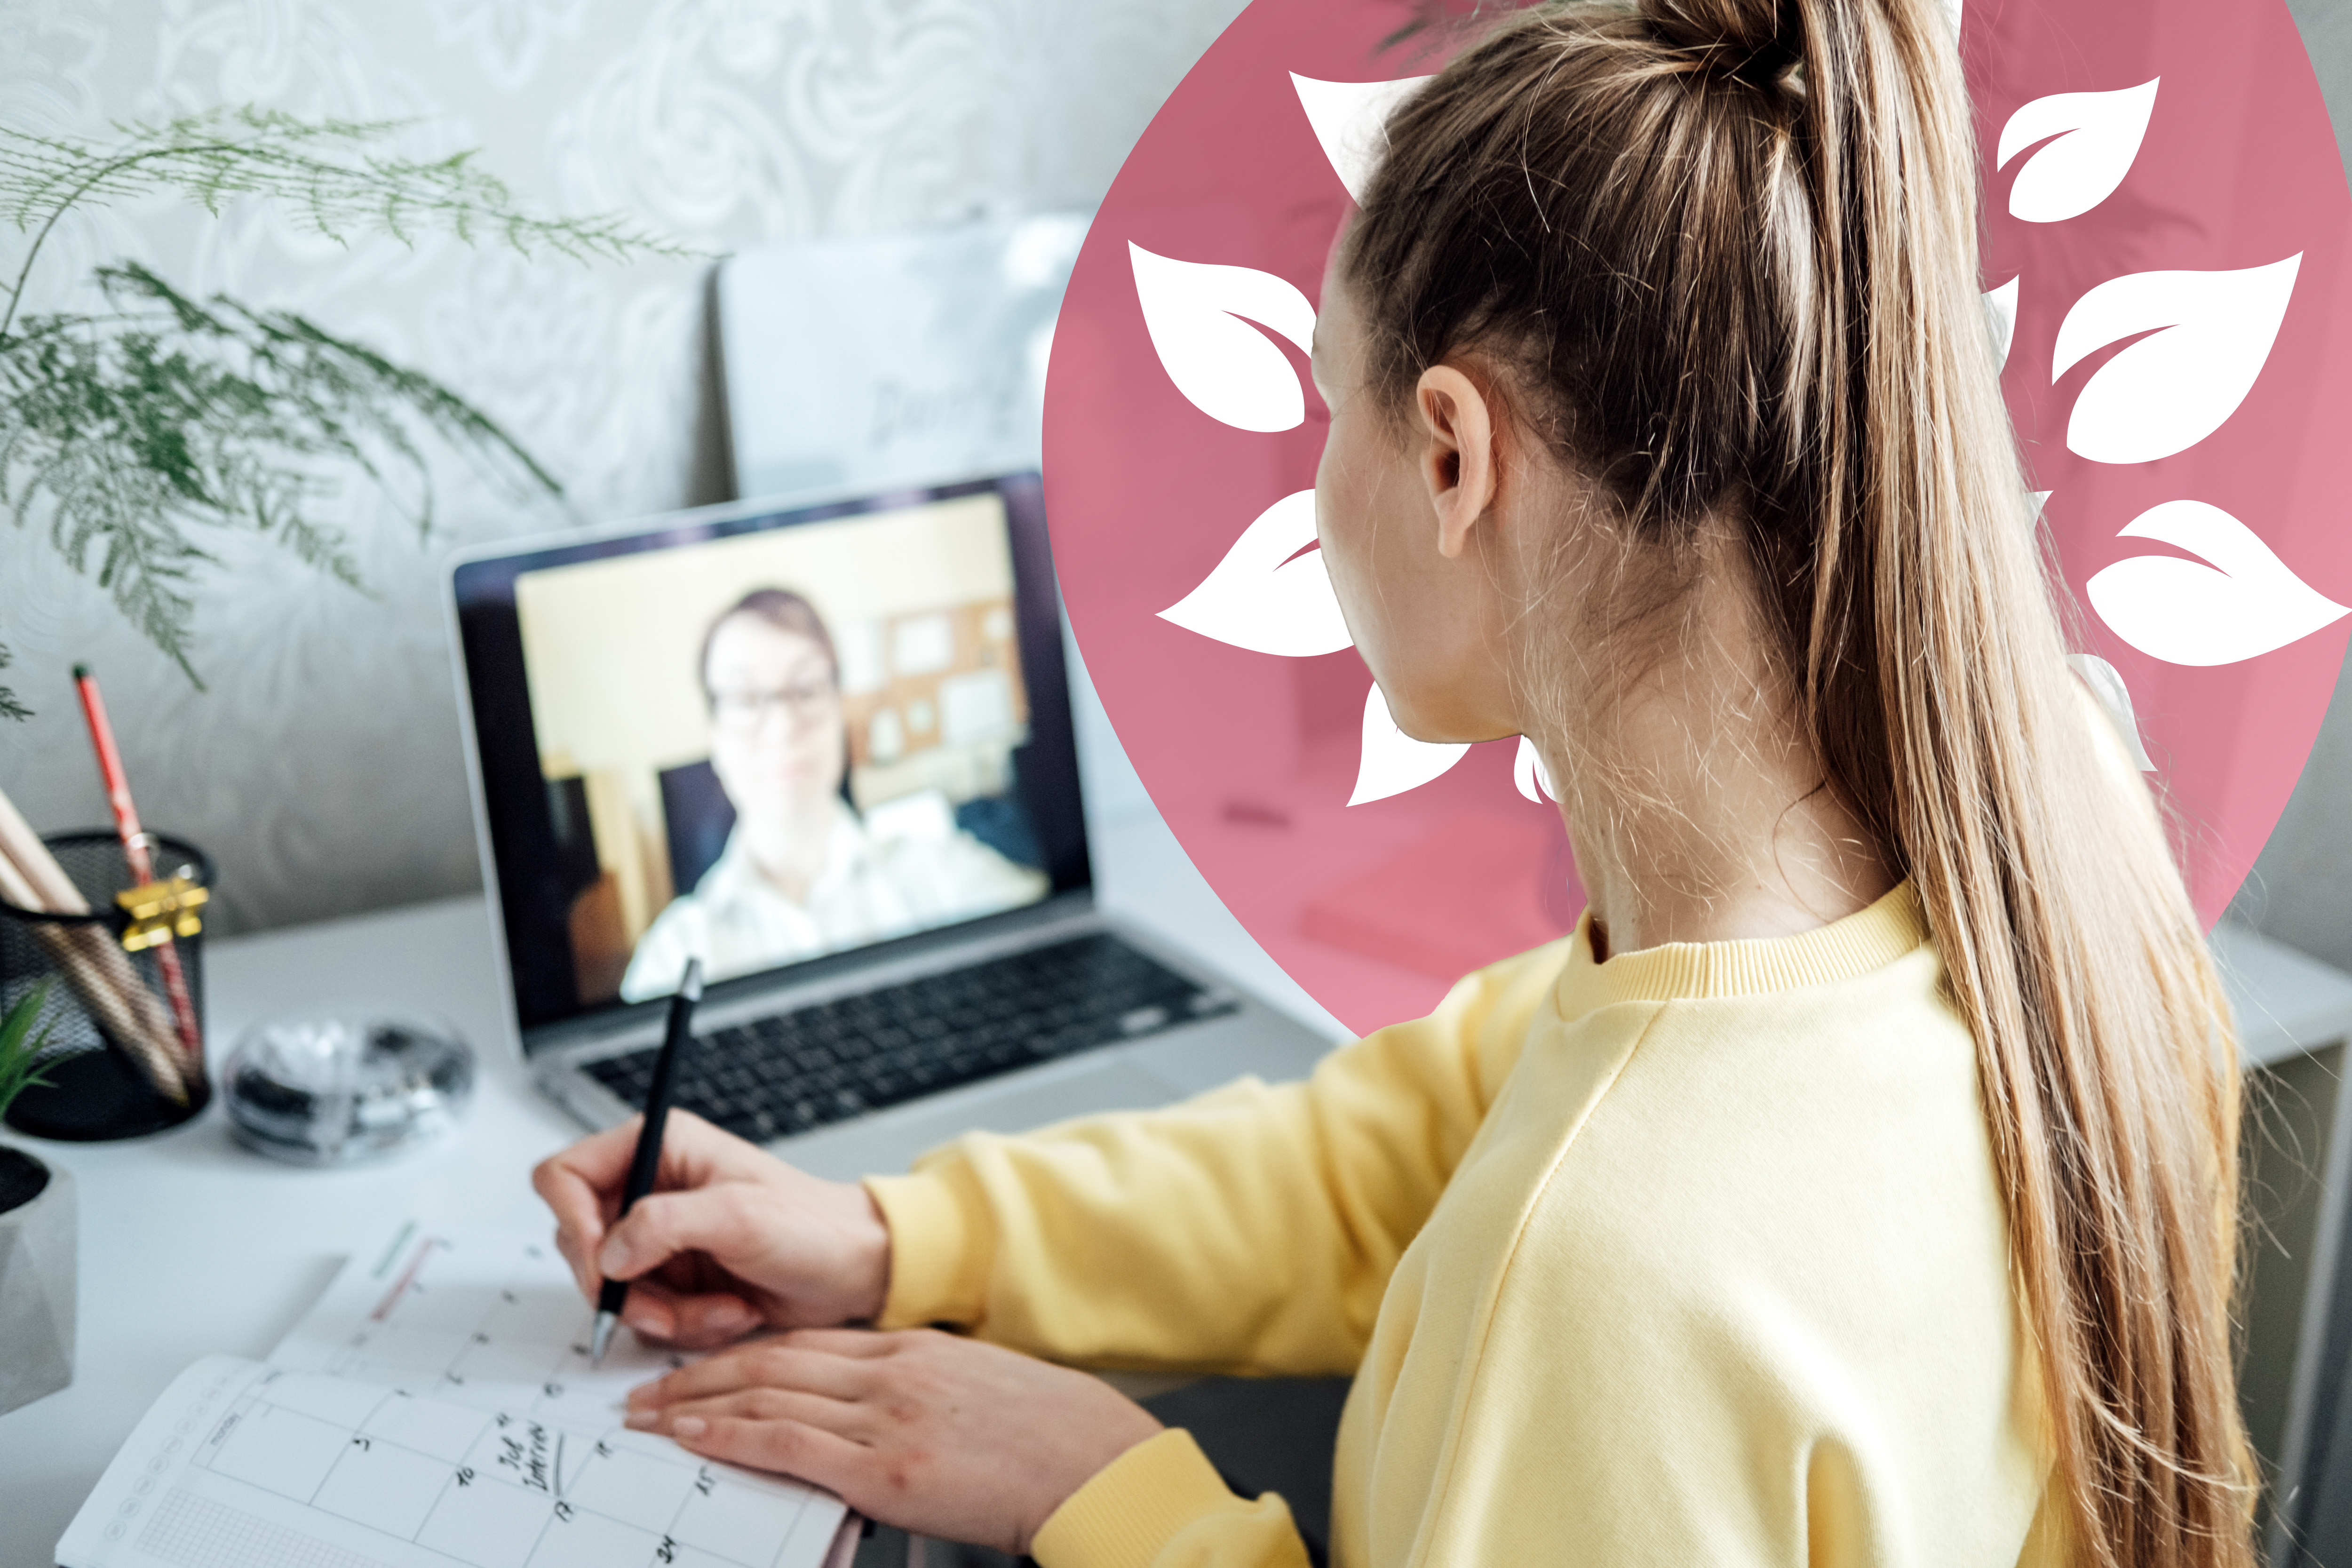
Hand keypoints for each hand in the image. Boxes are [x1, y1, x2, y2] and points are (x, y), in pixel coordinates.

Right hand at [531, 1110, 890, 1347]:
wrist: (854, 1269)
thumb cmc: (812, 1225)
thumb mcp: (741, 1214)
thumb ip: (665, 1224)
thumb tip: (607, 1253)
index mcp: (659, 1147)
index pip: (565, 1176)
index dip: (572, 1223)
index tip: (604, 1268)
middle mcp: (650, 1188)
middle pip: (580, 1244)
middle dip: (626, 1289)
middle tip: (670, 1309)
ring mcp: (657, 1237)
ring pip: (612, 1290)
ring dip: (665, 1313)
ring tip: (724, 1309)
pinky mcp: (672, 1277)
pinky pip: (644, 1314)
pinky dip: (685, 1324)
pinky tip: (731, 1312)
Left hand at [622, 1327, 1164, 1556]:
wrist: (1091, 1462)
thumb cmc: (1045, 1436)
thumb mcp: (971, 1393)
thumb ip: (912, 1391)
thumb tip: (861, 1409)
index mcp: (910, 1352)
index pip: (802, 1341)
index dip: (738, 1350)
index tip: (699, 1363)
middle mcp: (889, 1374)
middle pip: (772, 1360)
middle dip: (700, 1372)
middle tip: (648, 1385)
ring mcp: (884, 1418)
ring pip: (767, 1393)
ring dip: (697, 1402)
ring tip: (652, 1413)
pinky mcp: (883, 1467)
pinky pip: (787, 1441)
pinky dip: (731, 1435)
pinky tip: (695, 1436)